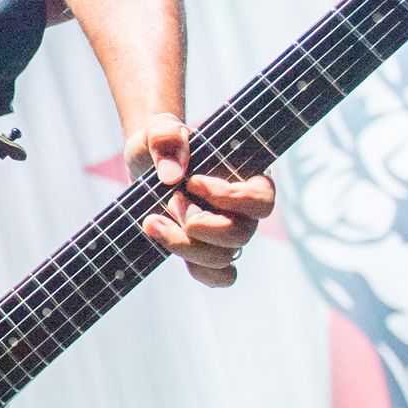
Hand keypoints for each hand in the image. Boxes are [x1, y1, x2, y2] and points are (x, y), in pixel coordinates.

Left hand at [128, 113, 276, 287]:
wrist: (147, 164)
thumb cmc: (162, 144)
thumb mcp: (159, 131)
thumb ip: (166, 138)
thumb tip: (173, 177)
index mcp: (247, 177)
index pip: (261, 200)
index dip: (228, 198)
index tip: (191, 181)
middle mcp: (243, 210)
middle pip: (241, 234)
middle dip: (200, 224)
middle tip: (172, 201)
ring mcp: (226, 234)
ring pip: (224, 258)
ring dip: (184, 244)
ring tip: (153, 220)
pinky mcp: (206, 251)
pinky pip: (219, 276)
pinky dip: (196, 269)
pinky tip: (165, 240)